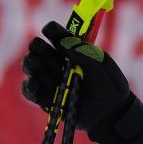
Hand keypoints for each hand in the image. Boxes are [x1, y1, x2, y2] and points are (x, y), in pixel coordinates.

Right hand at [20, 21, 142, 143]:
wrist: (113, 113)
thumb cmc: (111, 86)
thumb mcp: (104, 67)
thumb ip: (87, 55)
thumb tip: (65, 44)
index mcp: (72, 51)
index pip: (58, 37)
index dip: (52, 31)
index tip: (49, 30)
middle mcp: (57, 63)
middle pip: (40, 50)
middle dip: (37, 47)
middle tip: (37, 47)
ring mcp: (50, 80)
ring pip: (32, 68)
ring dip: (30, 64)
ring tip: (34, 63)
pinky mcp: (46, 98)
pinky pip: (31, 92)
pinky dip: (29, 86)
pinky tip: (33, 82)